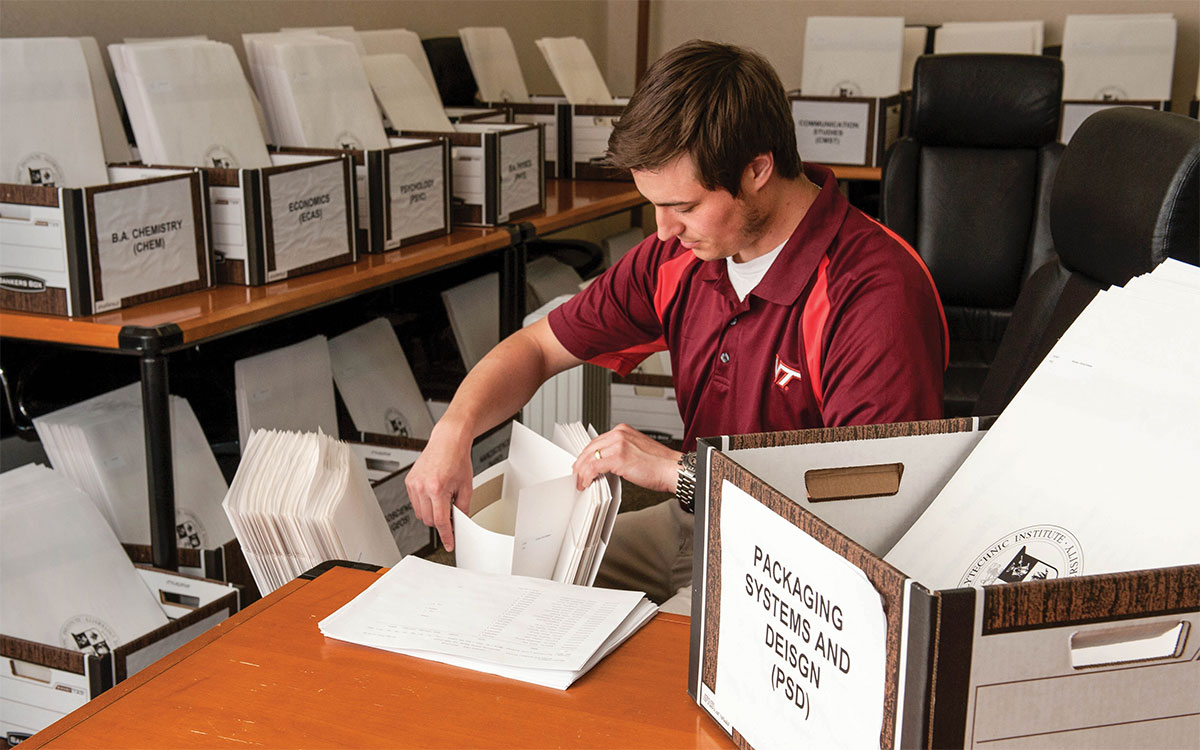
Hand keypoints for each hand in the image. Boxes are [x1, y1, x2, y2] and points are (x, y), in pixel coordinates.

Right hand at [405, 422, 473, 550]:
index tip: (449, 544)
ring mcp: (413, 484)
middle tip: (450, 510)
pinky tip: (433, 493)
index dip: (446, 536)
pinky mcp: (409, 481)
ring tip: (442, 497)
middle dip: (440, 521)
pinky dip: (424, 503)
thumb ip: (463, 507)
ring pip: (420, 514)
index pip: (441, 522)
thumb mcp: (466, 486)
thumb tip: (459, 522)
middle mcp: (422, 487)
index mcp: (437, 489)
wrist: (447, 441)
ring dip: (431, 513)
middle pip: (429, 520)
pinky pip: (415, 503)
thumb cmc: (457, 459)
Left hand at [572, 423, 681, 493]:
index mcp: (623, 430)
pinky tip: (587, 483)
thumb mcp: (636, 450)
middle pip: (590, 448)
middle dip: (581, 464)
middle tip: (577, 475)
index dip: (586, 455)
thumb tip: (604, 464)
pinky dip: (587, 476)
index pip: (596, 442)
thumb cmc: (660, 464)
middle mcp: (619, 434)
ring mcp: (618, 444)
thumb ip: (619, 452)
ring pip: (589, 457)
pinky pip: (594, 467)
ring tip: (581, 482)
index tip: (582, 465)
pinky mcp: (618, 458)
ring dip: (582, 472)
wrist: (673, 469)